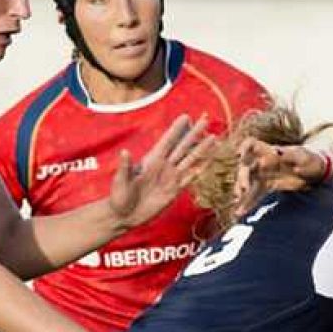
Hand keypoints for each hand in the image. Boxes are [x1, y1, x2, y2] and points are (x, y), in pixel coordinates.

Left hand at [108, 114, 213, 228]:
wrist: (125, 216)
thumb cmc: (119, 197)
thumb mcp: (120, 181)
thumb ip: (125, 167)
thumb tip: (125, 152)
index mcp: (151, 160)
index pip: (167, 141)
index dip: (176, 129)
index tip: (186, 116)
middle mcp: (163, 166)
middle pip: (182, 146)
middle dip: (194, 133)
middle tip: (205, 118)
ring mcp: (170, 177)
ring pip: (189, 159)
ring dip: (201, 149)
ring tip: (213, 137)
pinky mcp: (174, 190)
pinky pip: (190, 178)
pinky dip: (200, 169)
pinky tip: (209, 162)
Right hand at [236, 138, 322, 195]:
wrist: (316, 173)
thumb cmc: (310, 160)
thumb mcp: (304, 156)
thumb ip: (291, 155)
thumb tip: (279, 154)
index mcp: (271, 151)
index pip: (252, 145)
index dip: (244, 148)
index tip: (240, 155)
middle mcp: (263, 162)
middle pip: (247, 167)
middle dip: (243, 177)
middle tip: (243, 189)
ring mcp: (265, 175)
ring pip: (248, 182)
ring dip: (241, 192)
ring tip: (238, 203)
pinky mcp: (268, 186)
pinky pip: (255, 194)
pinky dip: (248, 203)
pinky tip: (241, 212)